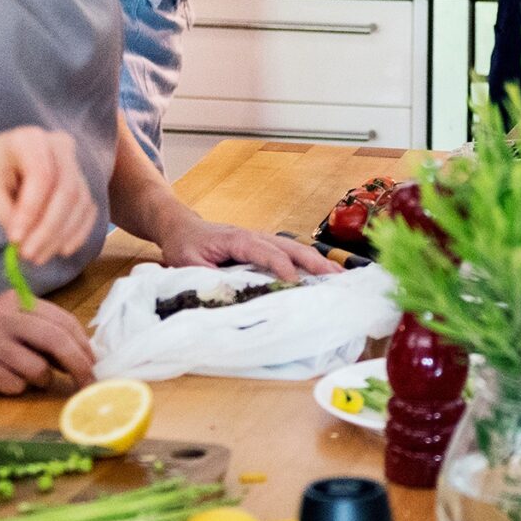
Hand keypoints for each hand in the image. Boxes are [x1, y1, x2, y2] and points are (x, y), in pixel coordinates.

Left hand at [0, 127, 95, 262]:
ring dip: (61, 235)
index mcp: (30, 139)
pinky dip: (76, 232)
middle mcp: (59, 146)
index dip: (31, 210)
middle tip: (28, 255)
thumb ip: (3, 212)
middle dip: (49, 228)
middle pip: (66, 190)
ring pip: (79, 202)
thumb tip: (21, 240)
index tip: (14, 239)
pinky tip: (62, 250)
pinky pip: (87, 209)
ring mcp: (74, 163)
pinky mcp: (80, 182)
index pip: (41, 175)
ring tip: (37, 257)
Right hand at [0, 290, 98, 395]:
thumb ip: (36, 328)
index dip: (84, 344)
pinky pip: (12, 384)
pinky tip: (4, 381)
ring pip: (37, 368)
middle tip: (89, 383)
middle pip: (56, 341)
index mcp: (17, 301)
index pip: (63, 320)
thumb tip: (77, 352)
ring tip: (32, 379)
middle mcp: (4, 317)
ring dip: (44, 381)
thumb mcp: (3, 316)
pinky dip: (16, 388)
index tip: (93, 362)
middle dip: (79, 365)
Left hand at [154, 210, 339, 278]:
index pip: (266, 253)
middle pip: (290, 247)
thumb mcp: (187, 262)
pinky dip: (308, 262)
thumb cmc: (185, 245)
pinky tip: (321, 274)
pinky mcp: (262, 247)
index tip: (295, 284)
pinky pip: (289, 253)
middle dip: (314, 262)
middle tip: (335, 278)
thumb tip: (226, 294)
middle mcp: (255, 236)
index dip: (282, 268)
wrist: (181, 227)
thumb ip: (206, 277)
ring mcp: (261, 240)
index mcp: (238, 239)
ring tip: (339, 277)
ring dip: (317, 262)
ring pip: (294, 248)